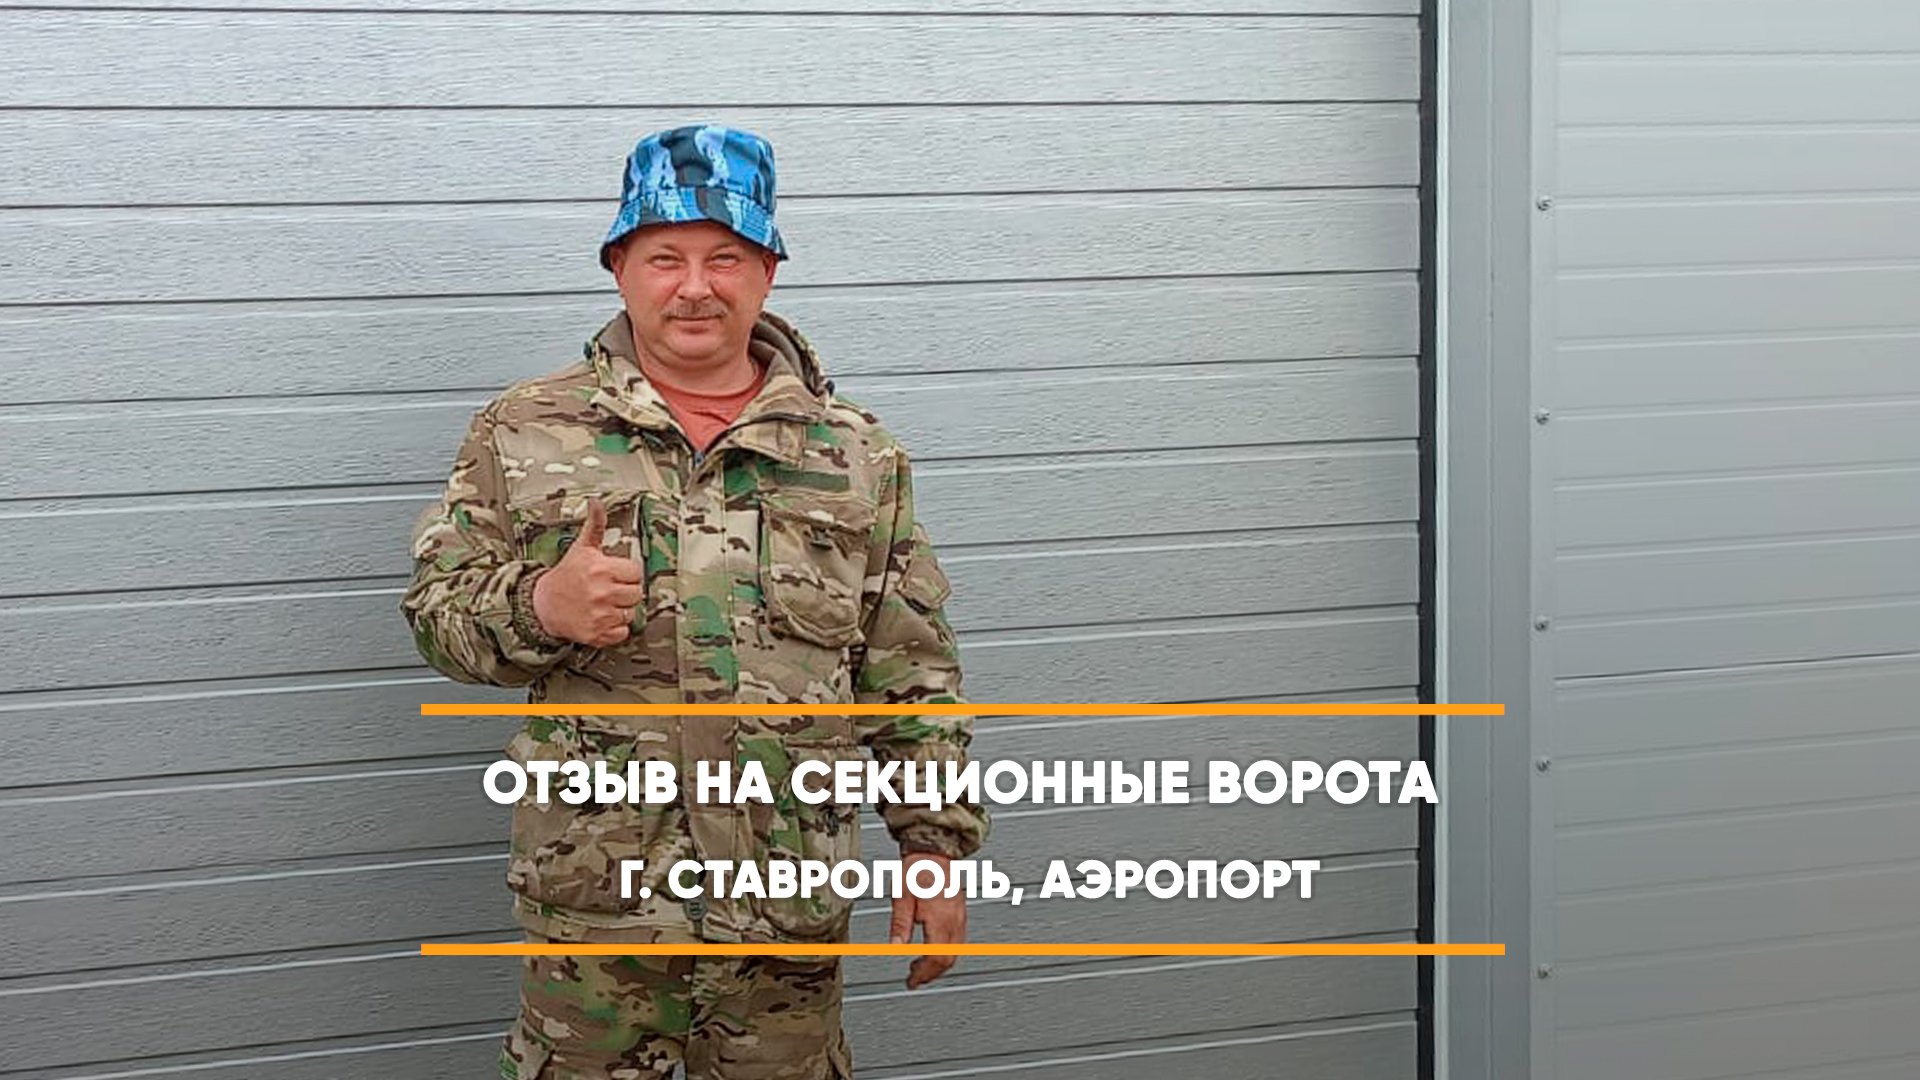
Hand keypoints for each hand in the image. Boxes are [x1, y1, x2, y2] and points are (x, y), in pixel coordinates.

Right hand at [531, 497, 643, 646]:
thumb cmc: (566, 577)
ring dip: (621, 609)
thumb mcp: (581, 548)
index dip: (628, 572)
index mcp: (600, 569)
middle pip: (637, 593)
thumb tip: (596, 503)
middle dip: (626, 591)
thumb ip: (595, 525)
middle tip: (611, 589)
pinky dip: (616, 628)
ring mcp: (600, 615)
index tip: (618, 574)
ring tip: (605, 603)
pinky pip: (622, 632)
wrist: (543, 605)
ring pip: (631, 613)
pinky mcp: (597, 634)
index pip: (636, 572)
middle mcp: (601, 593)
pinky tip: (603, 617)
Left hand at [889, 851, 966, 989]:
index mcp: (940, 918)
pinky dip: (946, 952)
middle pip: (948, 960)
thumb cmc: (918, 867)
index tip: (911, 981)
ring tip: (920, 967)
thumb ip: (900, 924)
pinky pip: (958, 941)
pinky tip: (934, 950)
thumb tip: (895, 946)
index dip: (924, 974)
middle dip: (931, 974)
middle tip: (914, 978)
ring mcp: (960, 916)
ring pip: (955, 952)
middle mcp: (954, 920)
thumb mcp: (902, 896)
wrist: (935, 850)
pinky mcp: (960, 912)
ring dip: (938, 965)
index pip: (936, 958)